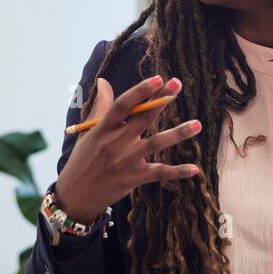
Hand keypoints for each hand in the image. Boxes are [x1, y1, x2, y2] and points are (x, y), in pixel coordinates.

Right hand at [54, 74, 202, 221]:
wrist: (75, 196)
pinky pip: (159, 173)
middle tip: (177, 83)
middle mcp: (115, 143)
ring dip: (178, 134)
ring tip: (197, 124)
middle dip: (161, 100)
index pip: (122, 105)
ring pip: (156, 143)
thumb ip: (100, 107)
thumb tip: (103, 82)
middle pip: (142, 118)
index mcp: (103, 129)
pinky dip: (177, 172)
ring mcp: (126, 161)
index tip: (157, 78)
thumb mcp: (89, 133)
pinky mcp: (134, 178)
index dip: (139, 91)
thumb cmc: (83, 160)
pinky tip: (195, 169)